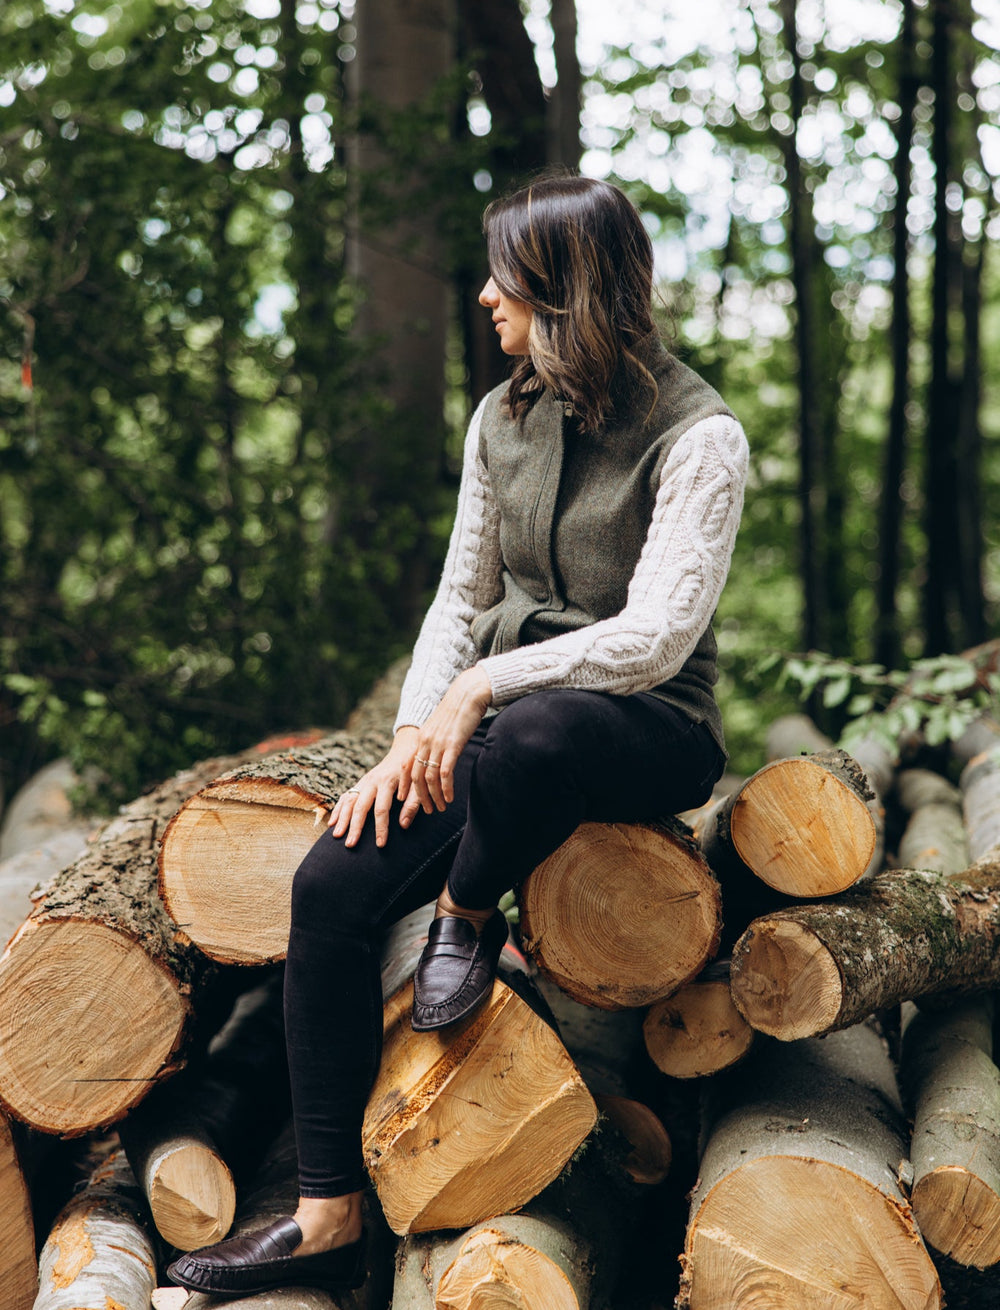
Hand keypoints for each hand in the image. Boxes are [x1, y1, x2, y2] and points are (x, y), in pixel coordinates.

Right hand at [328, 726, 418, 848]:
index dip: (381, 828)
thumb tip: (403, 825)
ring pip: (349, 801)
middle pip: (360, 806)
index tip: (380, 844)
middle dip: (355, 827)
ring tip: (336, 836)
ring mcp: (364, 781)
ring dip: (341, 819)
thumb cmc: (415, 771)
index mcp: (388, 782)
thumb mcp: (418, 786)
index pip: (381, 809)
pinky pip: (346, 796)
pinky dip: (338, 809)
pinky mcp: (361, 783)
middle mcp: (372, 781)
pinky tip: (332, 823)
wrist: (406, 749)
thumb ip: (413, 804)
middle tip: (350, 845)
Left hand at [401, 666, 492, 825]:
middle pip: (417, 776)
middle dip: (420, 797)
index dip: (405, 784)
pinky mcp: (452, 745)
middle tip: (428, 810)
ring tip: (440, 807)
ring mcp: (438, 743)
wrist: (469, 693)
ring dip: (434, 796)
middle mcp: (426, 741)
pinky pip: (445, 773)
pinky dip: (446, 789)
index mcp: (422, 738)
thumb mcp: (442, 727)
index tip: (404, 799)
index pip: (407, 766)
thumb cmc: (460, 710)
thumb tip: (439, 755)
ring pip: (430, 778)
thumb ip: (437, 741)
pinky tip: (450, 798)